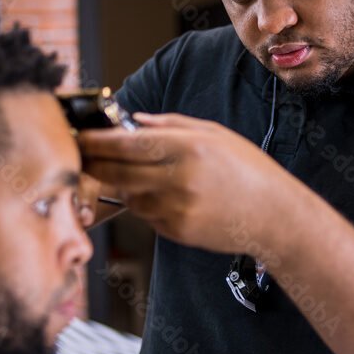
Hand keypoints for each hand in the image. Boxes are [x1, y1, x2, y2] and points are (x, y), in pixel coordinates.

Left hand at [77, 113, 303, 252]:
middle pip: (116, 172)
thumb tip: (132, 122)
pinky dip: (146, 204)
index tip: (79, 136)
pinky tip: (169, 196)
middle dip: (94, 163)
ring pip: (128, 196)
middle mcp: (178, 179)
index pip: (125, 144)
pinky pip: (146, 215)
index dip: (95, 141)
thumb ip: (169, 125)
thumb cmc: (247, 170)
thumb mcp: (214, 134)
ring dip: (124, 185)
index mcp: (187, 148)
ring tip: (146, 175)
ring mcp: (175, 209)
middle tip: (84, 155)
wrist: (274, 215)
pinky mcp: (176, 231)